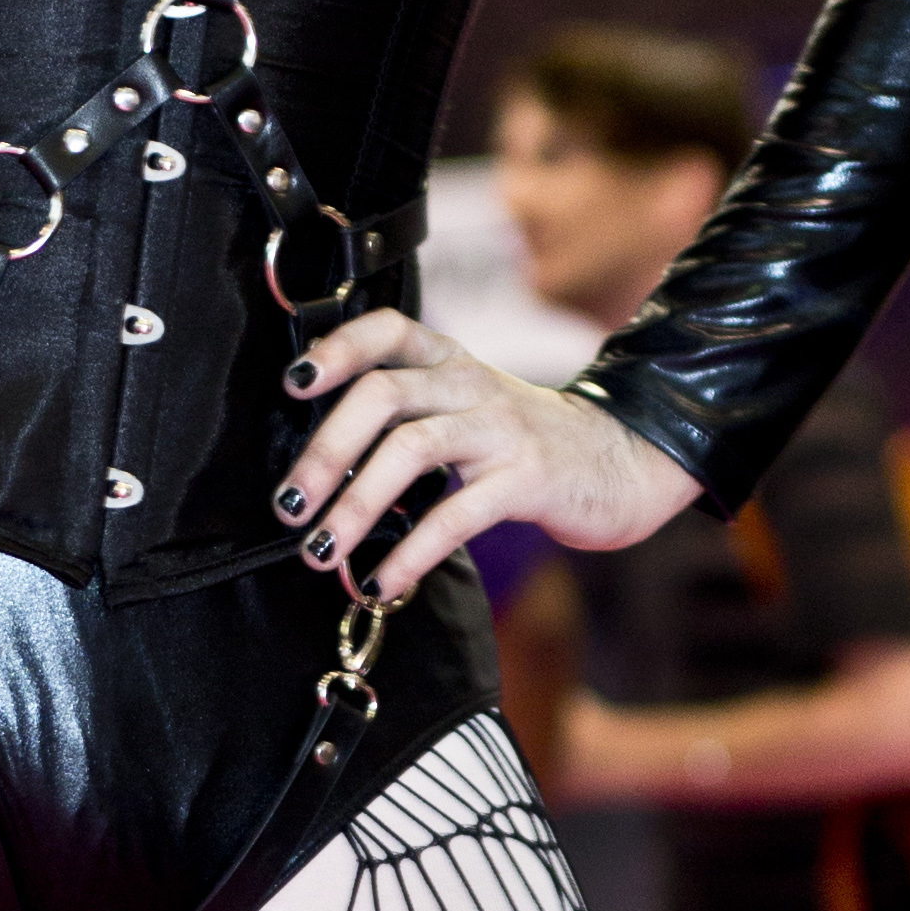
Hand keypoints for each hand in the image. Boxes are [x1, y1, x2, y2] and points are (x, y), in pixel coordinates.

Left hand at [270, 308, 701, 607]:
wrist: (621, 461)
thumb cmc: (522, 441)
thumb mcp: (467, 407)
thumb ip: (409, 415)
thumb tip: (318, 467)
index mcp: (449, 360)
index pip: (387, 329)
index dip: (337, 349)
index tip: (294, 386)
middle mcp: (470, 383)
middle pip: (382, 394)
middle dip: (325, 451)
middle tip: (289, 505)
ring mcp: (500, 428)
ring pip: (411, 449)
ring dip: (355, 504)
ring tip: (322, 550)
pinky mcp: (526, 478)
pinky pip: (457, 514)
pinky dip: (411, 552)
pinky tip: (384, 581)